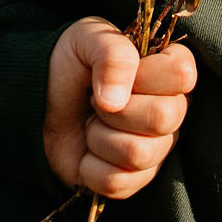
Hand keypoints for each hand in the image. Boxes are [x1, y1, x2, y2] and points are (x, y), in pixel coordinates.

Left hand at [43, 16, 197, 199]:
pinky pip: (119, 182)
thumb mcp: (86, 39)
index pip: (182, 75)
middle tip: (96, 103)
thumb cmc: (72, 66)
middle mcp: (173, 109)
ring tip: (90, 125)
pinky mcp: (134, 179)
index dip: (145, 76)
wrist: (39, 102)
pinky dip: (90, 168)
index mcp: (170, 71)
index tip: (120, 74)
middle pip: (163, 117)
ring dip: (100, 138)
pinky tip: (87, 152)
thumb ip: (112, 55)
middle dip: (114, 111)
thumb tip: (116, 101)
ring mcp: (157, 148)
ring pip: (139, 153)